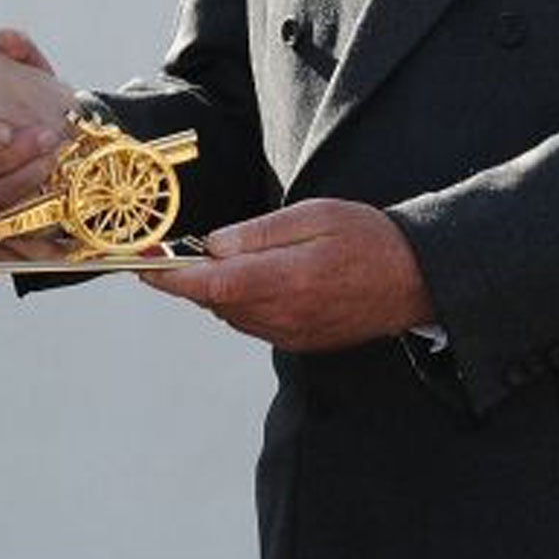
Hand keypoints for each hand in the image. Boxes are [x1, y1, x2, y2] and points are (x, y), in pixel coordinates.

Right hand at [0, 28, 70, 214]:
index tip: (6, 130)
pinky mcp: (3, 209)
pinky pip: (9, 211)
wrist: (73, 134)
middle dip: (9, 155)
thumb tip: (5, 37)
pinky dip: (33, 193)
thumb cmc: (43, 103)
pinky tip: (54, 175)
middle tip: (45, 137)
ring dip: (25, 172)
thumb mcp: (35, 72)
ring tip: (54, 152)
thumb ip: (22, 50)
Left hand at [139, 198, 433, 352]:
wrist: (415, 280)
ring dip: (215, 291)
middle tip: (172, 251)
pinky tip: (250, 278)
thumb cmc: (368, 238)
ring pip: (230, 315)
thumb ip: (259, 234)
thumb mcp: (314, 216)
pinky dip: (239, 302)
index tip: (143, 265)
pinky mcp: (299, 342)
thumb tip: (213, 246)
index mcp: (287, 281)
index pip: (212, 286)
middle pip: (215, 303)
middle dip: (190, 278)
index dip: (172, 278)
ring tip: (218, 259)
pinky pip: (252, 324)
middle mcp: (284, 316)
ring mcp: (291, 334)